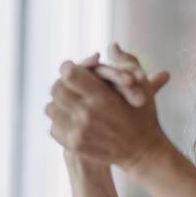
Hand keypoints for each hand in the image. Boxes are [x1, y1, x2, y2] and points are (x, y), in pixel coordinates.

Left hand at [46, 45, 171, 174]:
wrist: (143, 151)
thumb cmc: (144, 116)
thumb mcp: (142, 86)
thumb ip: (126, 62)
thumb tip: (113, 45)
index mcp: (102, 96)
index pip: (68, 73)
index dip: (70, 68)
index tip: (74, 70)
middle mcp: (86, 113)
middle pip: (56, 89)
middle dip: (63, 84)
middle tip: (71, 85)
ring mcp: (78, 131)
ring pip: (51, 108)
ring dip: (59, 103)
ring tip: (72, 103)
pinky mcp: (74, 145)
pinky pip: (53, 128)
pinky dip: (60, 122)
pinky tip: (73, 119)